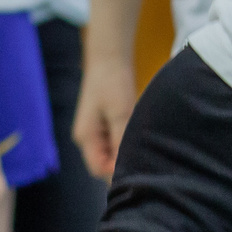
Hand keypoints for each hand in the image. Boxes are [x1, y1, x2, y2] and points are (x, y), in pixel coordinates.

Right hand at [72, 52, 140, 179]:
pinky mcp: (104, 124)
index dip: (116, 174)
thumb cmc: (112, 83)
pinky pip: (114, 142)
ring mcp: (95, 131)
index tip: (138, 169)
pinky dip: (125, 143)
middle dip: (121, 165)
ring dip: (125, 153)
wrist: (109, 58)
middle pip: (103, 164)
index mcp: (85, 137)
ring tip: (144, 150)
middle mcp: (87, 138)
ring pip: (110, 153)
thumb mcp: (120, 112)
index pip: (98, 169)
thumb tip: (125, 167)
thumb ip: (120, 141)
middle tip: (145, 161)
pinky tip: (140, 138)